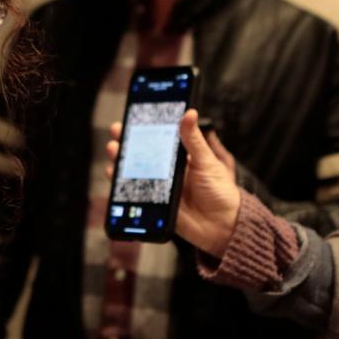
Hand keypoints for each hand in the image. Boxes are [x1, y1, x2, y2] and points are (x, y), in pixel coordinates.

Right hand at [105, 109, 240, 256]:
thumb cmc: (221, 191)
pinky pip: (136, 195)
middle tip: (116, 133)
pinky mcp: (157, 205)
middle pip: (142, 154)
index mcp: (181, 158)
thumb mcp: (207, 161)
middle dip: (126, 143)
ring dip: (121, 162)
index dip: (144, 129)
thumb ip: (194, 139)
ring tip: (114, 152)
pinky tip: (115, 176)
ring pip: (135, 172)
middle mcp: (168, 172)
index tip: (131, 117)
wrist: (224, 225)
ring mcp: (161, 188)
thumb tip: (190, 113)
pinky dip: (122, 186)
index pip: (159, 139)